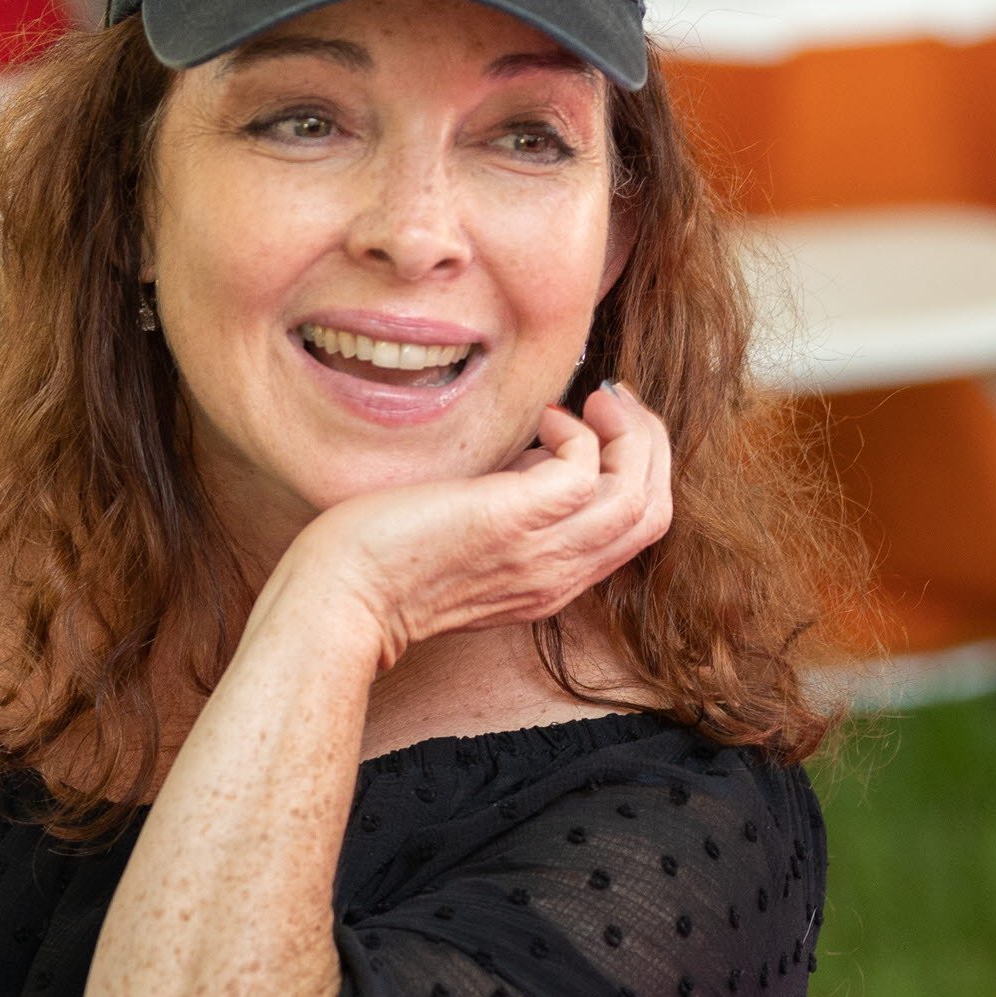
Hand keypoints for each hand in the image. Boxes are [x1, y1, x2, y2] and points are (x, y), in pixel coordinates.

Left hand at [272, 383, 674, 669]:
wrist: (342, 597)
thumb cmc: (383, 561)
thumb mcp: (471, 539)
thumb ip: (513, 508)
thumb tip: (537, 454)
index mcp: (551, 581)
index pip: (636, 530)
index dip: (636, 468)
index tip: (605, 426)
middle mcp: (558, 574)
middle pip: (653, 512)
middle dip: (649, 444)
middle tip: (615, 401)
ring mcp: (542, 552)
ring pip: (639, 496)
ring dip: (630, 434)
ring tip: (595, 400)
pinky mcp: (516, 519)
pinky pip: (586, 469)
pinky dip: (577, 433)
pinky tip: (542, 419)